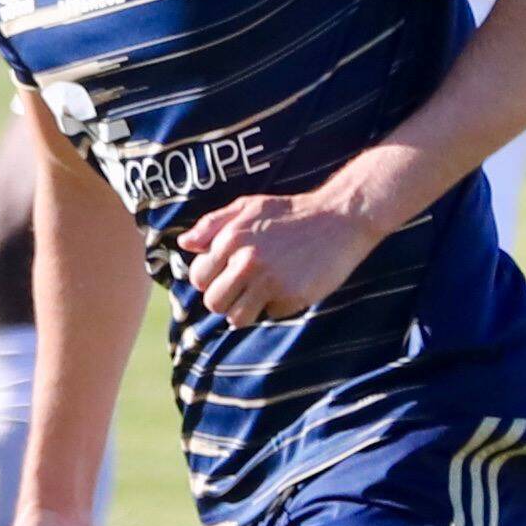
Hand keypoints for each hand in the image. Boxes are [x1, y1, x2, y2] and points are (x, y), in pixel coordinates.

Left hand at [176, 187, 384, 324]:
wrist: (340, 218)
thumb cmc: (291, 213)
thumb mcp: (249, 207)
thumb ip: (212, 224)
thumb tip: (184, 244)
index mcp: (230, 238)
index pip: (198, 277)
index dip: (210, 279)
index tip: (229, 274)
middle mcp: (246, 259)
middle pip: (214, 302)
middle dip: (227, 299)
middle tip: (247, 287)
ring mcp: (269, 279)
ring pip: (236, 318)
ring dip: (248, 310)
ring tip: (264, 293)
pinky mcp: (291, 295)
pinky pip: (269, 315)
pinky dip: (277, 307)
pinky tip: (290, 286)